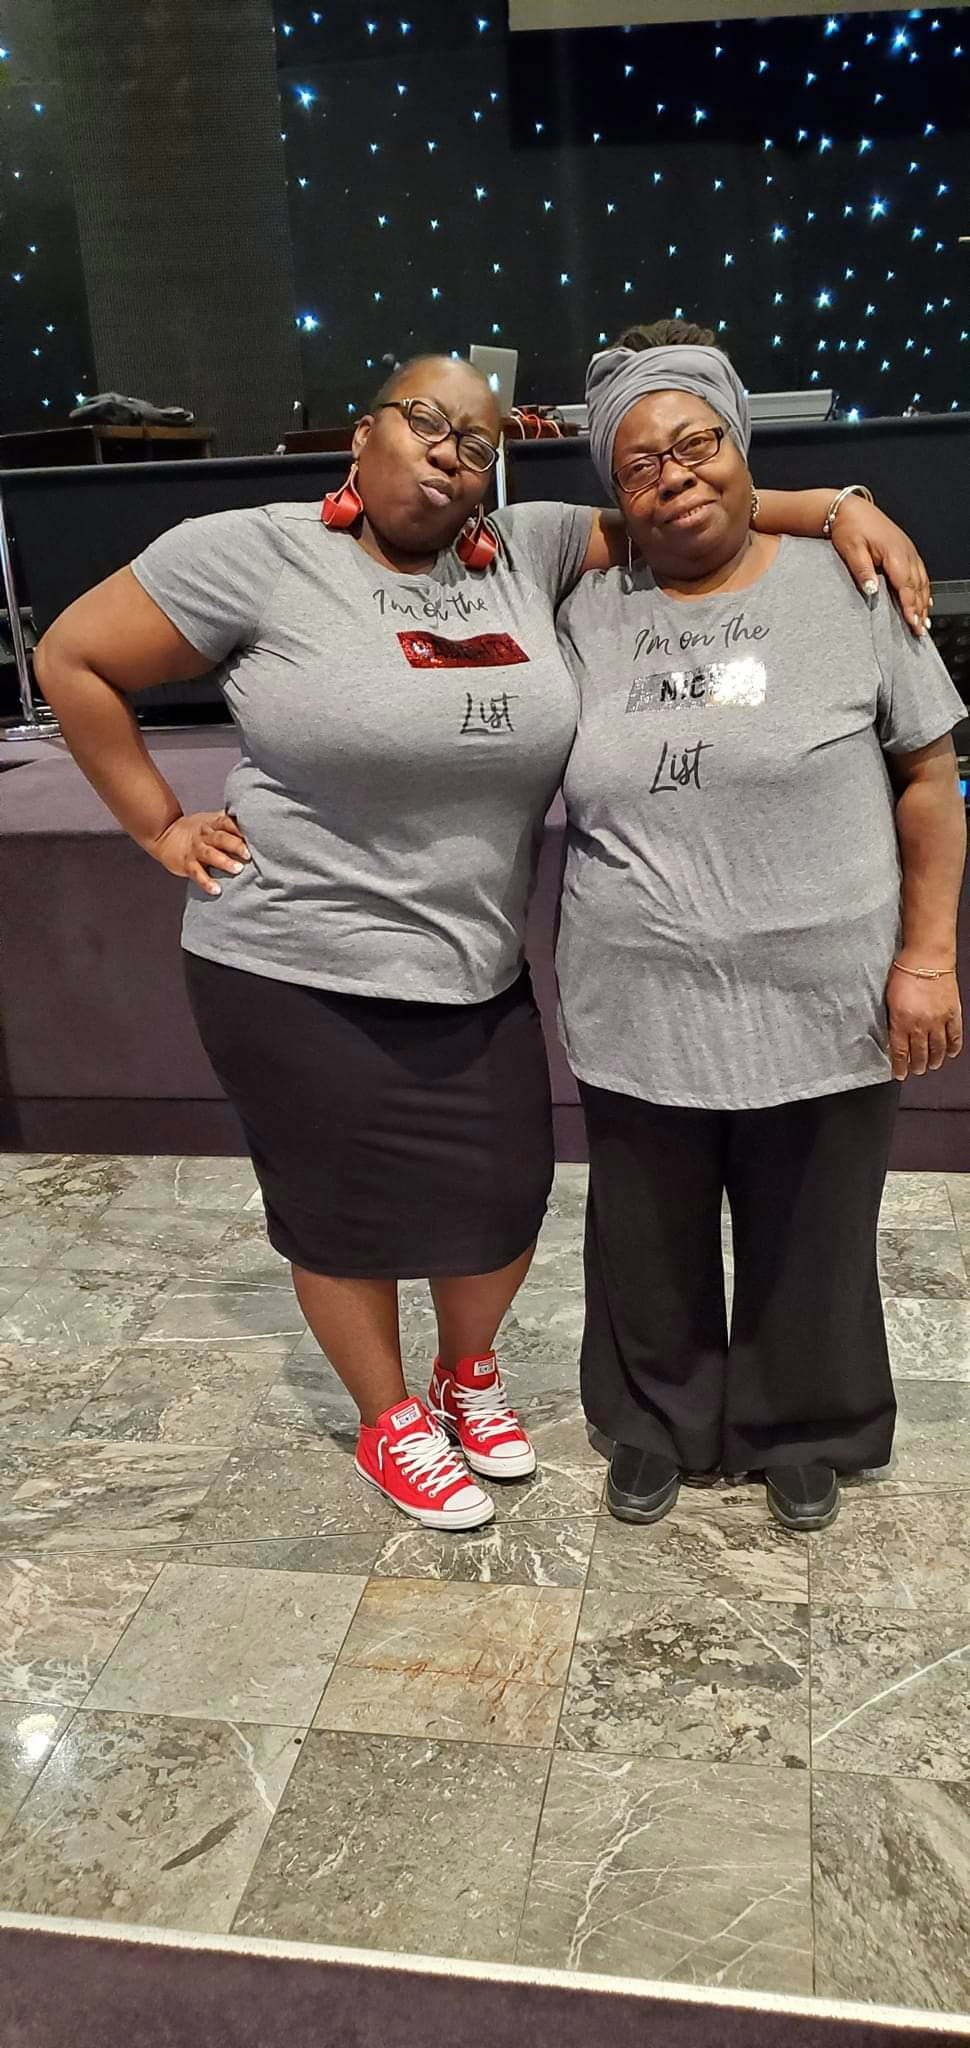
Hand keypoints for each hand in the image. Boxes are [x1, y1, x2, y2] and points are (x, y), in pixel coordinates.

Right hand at [147, 810, 249, 896]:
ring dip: (224, 862)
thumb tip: (257, 822)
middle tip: (249, 854)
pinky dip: (206, 882)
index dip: (240, 827)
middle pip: (221, 838)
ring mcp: (195, 850)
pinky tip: (216, 890)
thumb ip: (230, 822)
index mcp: (213, 824)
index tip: (255, 834)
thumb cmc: (197, 831)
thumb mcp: (211, 821)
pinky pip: (197, 873)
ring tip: (237, 869)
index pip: (227, 822)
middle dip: (235, 845)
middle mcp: (205, 835)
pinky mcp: (187, 864)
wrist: (165, 835)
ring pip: (210, 854)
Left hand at [830, 500, 930, 637]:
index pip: (906, 585)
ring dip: (924, 602)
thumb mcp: (851, 549)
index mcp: (894, 552)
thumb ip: (862, 570)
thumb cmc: (849, 527)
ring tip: (924, 622)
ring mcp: (908, 550)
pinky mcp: (906, 550)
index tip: (913, 623)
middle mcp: (905, 551)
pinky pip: (920, 573)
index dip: (910, 607)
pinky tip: (925, 601)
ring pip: (922, 580)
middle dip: (920, 610)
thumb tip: (872, 590)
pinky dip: (924, 589)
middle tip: (920, 630)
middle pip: (917, 586)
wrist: (849, 508)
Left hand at [886, 963, 962, 1078]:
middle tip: (916, 1070)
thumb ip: (892, 1020)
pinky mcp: (953, 1014)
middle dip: (917, 1065)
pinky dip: (953, 1048)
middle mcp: (920, 1025)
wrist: (927, 959)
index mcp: (901, 1021)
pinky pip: (955, 1037)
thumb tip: (893, 1036)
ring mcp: (939, 1021)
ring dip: (935, 1060)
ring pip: (938, 1049)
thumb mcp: (889, 999)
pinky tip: (951, 1054)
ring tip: (932, 1065)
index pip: (900, 1052)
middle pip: (919, 1053)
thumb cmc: (904, 973)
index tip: (899, 1074)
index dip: (900, 1066)